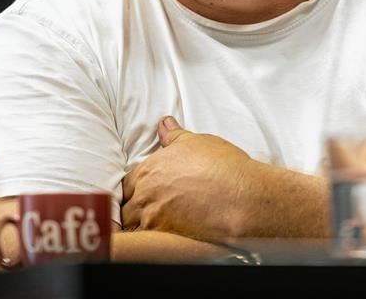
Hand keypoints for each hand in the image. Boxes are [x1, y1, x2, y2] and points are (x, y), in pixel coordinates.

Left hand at [121, 117, 253, 239]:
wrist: (240, 195)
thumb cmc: (222, 166)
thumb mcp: (197, 143)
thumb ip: (174, 136)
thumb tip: (165, 124)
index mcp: (150, 169)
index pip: (127, 183)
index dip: (133, 190)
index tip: (141, 194)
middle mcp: (145, 192)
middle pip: (126, 206)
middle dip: (133, 209)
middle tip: (147, 212)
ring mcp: (152, 215)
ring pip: (132, 225)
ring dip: (138, 226)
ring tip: (153, 227)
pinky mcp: (164, 235)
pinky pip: (145, 241)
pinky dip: (148, 241)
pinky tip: (160, 240)